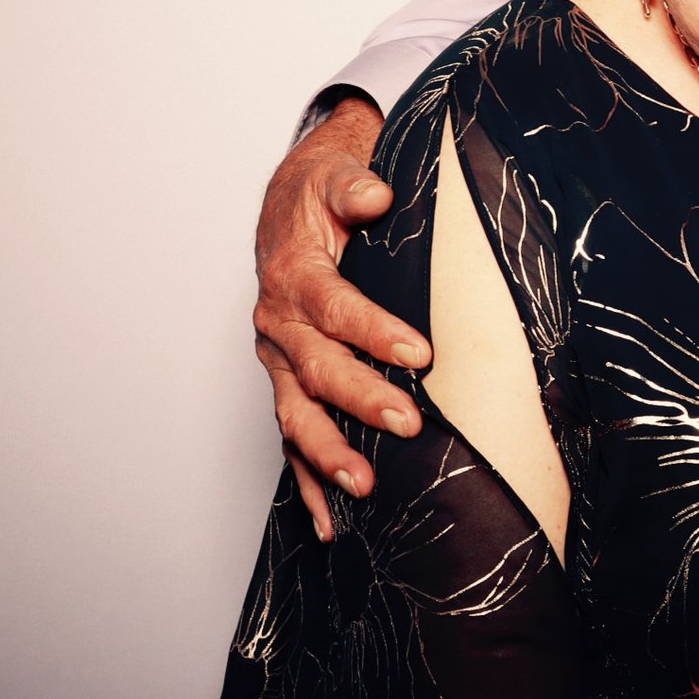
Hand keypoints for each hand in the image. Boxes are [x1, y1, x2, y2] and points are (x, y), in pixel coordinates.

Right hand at [252, 96, 429, 538]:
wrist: (287, 207)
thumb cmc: (318, 194)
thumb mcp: (335, 174)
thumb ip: (354, 186)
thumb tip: (375, 195)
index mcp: (292, 276)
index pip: (334, 308)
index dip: (374, 331)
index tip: (420, 352)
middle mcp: (278, 325)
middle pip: (315, 370)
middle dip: (360, 399)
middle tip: (408, 423)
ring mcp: (279, 363)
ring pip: (296, 415)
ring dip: (327, 454)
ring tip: (364, 485)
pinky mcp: (288, 386)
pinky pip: (293, 442)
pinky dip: (309, 484)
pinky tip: (334, 524)